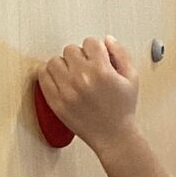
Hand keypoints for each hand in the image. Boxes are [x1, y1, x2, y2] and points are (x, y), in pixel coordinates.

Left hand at [38, 37, 138, 157]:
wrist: (113, 136)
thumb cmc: (123, 109)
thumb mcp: (132, 78)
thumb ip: (121, 54)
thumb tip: (107, 40)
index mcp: (102, 71)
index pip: (90, 42)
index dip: (95, 50)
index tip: (97, 58)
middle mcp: (82, 79)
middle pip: (70, 50)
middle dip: (79, 56)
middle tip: (85, 68)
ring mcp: (67, 91)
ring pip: (54, 61)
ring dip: (63, 64)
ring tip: (72, 74)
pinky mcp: (56, 101)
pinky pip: (43, 77)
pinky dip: (48, 74)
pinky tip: (59, 79)